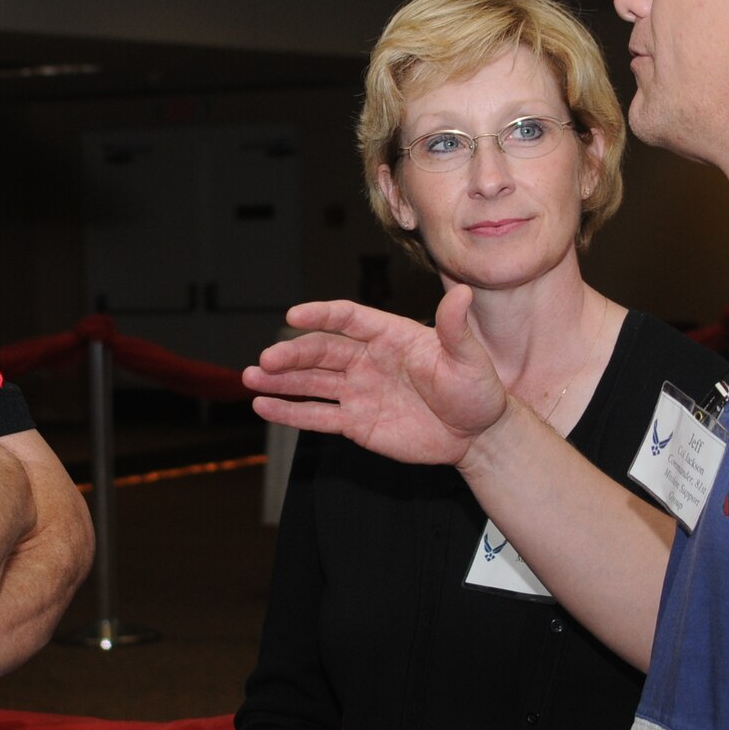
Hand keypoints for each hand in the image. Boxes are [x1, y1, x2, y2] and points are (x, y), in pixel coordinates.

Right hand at [245, 289, 510, 467]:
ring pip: (312, 382)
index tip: (294, 314)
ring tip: (250, 379)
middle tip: (266, 361)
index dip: (322, 315)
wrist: (478, 436)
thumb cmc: (478, 391)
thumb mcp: (470, 359)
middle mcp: (368, 360)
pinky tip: (263, 406)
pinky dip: (289, 411)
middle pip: (322, 351)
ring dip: (281, 381)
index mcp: (391, 336)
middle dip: (292, 354)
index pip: (349, 319)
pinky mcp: (356, 422)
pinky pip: (317, 415)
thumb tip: (461, 293)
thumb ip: (456, 328)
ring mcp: (359, 391)